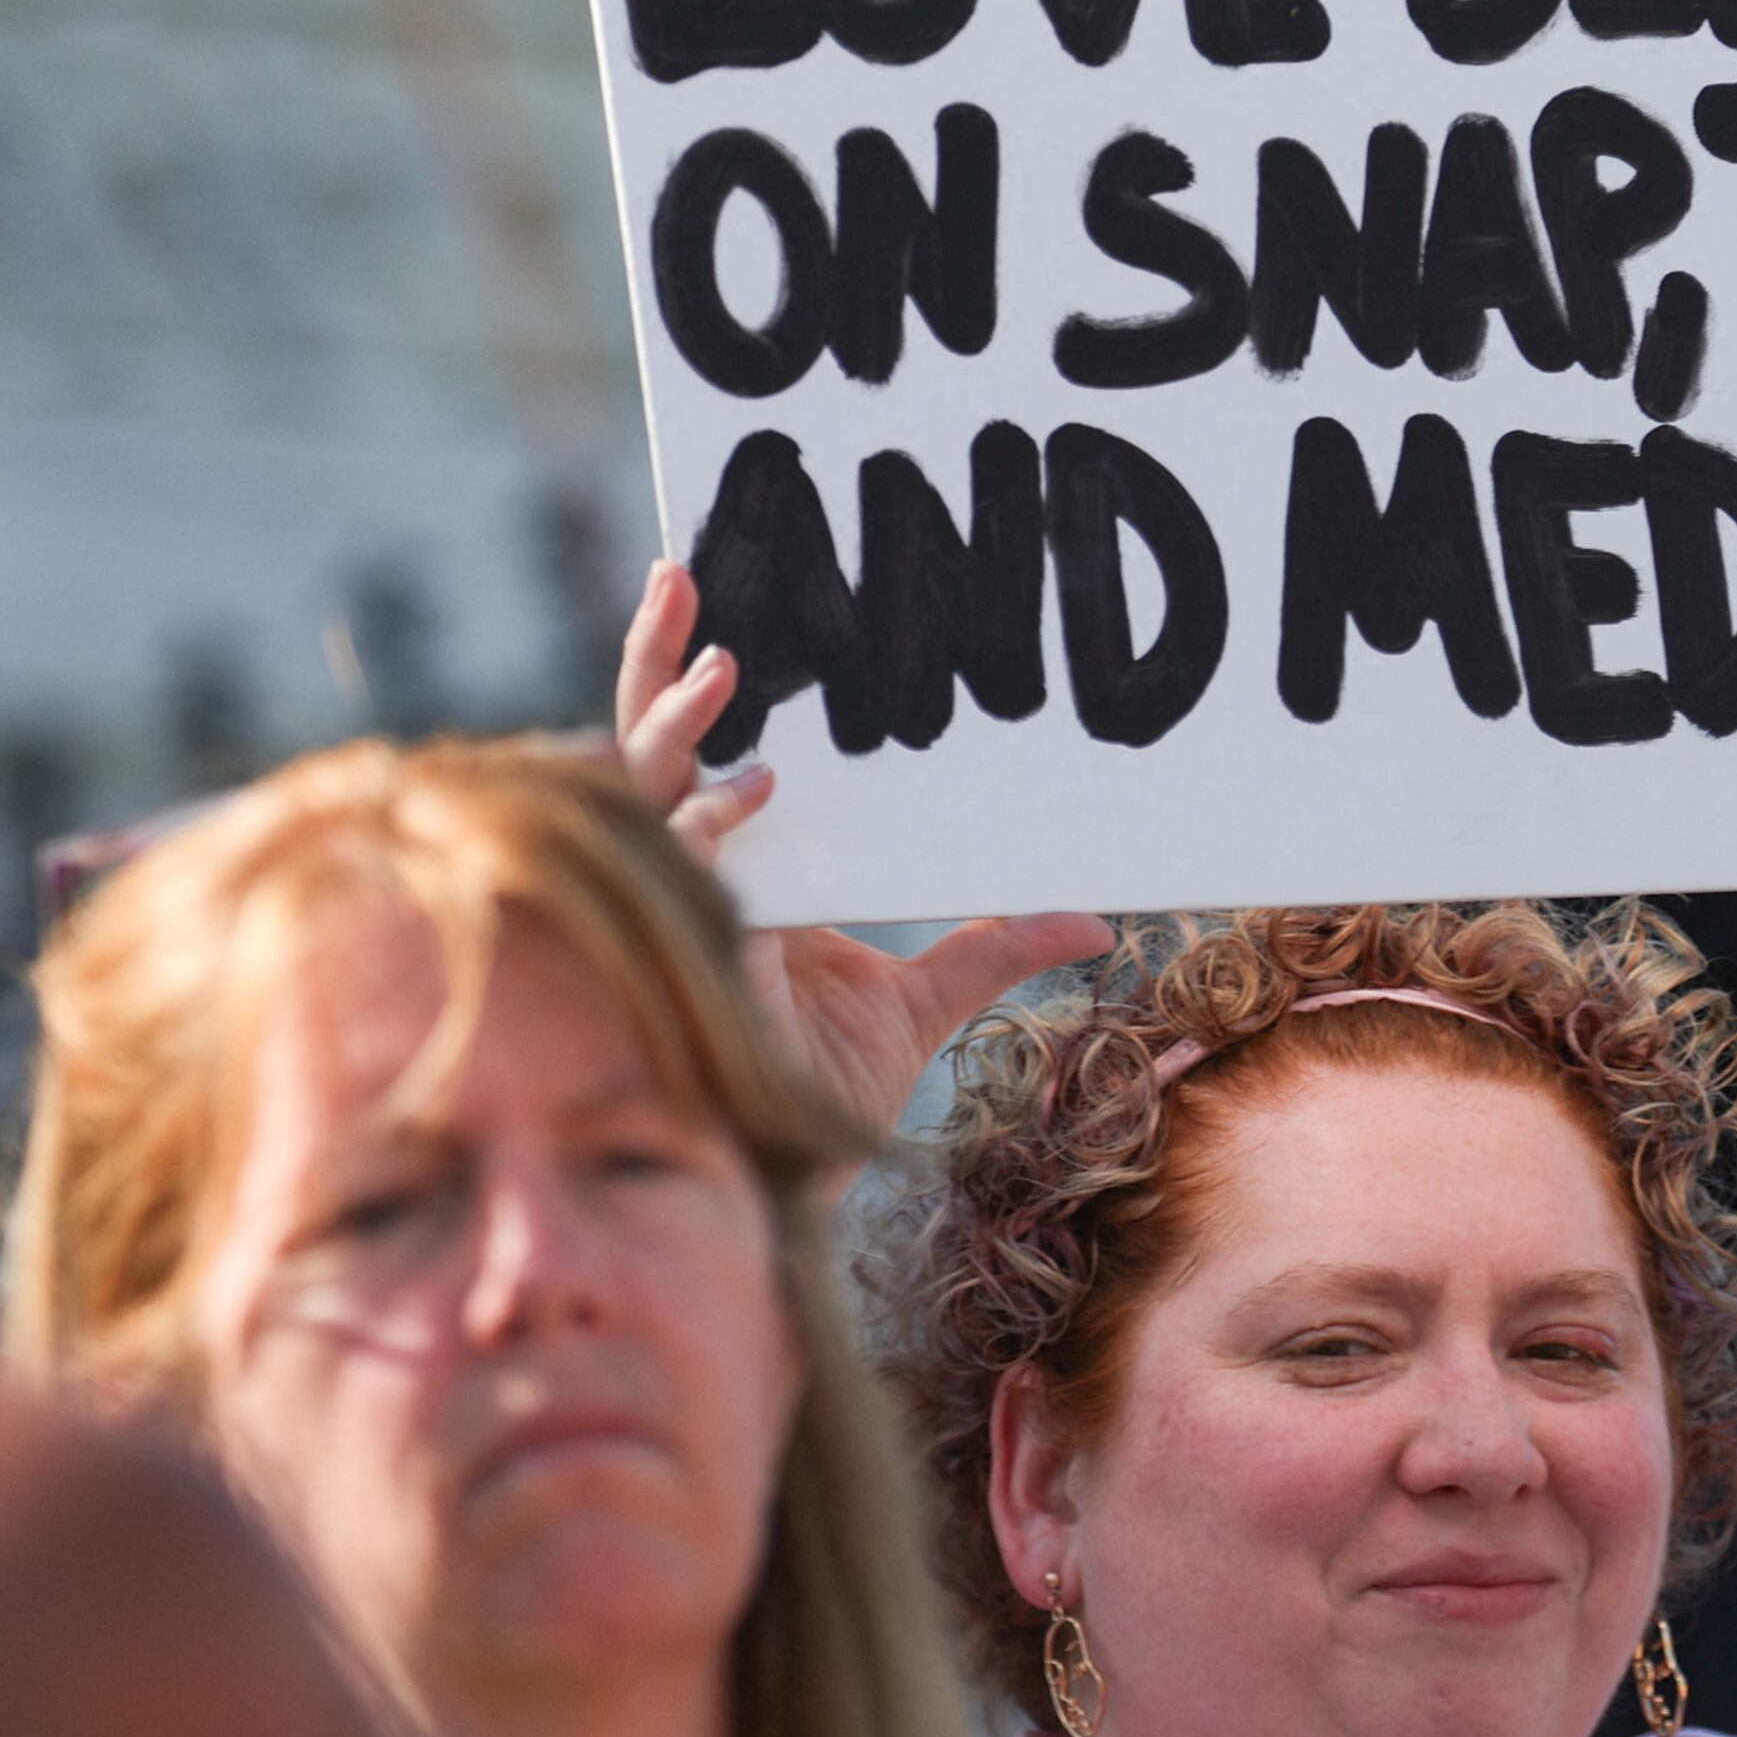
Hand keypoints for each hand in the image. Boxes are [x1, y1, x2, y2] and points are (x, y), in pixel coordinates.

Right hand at [615, 562, 1110, 1130]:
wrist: (812, 1165)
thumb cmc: (840, 1084)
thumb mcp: (935, 996)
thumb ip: (999, 944)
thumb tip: (1094, 917)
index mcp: (744, 859)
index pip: (697, 745)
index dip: (688, 674)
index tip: (716, 590)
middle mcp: (702, 869)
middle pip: (649, 740)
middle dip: (655, 656)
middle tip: (680, 572)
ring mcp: (686, 902)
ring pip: (641, 788)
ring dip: (673, 720)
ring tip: (725, 660)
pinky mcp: (690, 945)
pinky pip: (678, 864)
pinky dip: (706, 820)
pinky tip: (752, 790)